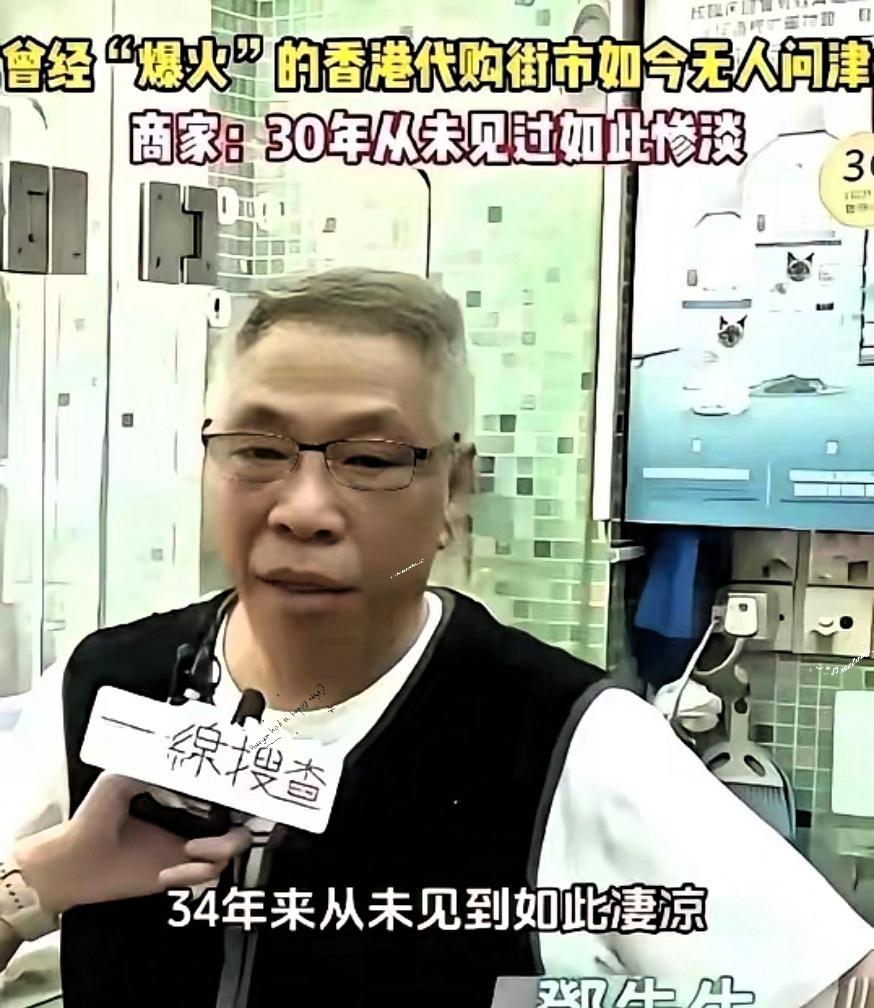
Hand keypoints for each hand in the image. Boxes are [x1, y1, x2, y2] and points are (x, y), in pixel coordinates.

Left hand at [14, 773, 250, 914]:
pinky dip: (194, 875)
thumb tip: (184, 760)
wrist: (74, 861)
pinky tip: (166, 875)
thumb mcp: (121, 778)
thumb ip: (153, 766)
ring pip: (232, 850)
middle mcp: (193, 818)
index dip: (239, 790)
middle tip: (220, 825)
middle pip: (242, 819)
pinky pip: (208, 876)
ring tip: (189, 850)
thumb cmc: (94, 815)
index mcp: (183, 793)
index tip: (240, 789)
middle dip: (241, 824)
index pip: (227, 789)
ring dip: (219, 850)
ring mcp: (189, 847)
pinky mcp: (180, 874)